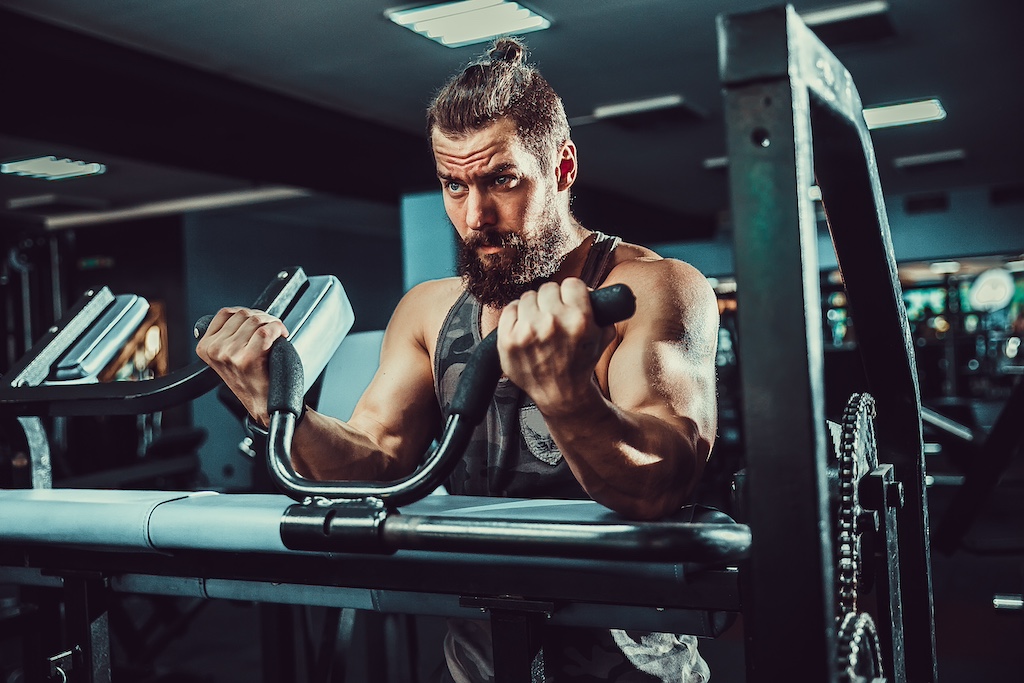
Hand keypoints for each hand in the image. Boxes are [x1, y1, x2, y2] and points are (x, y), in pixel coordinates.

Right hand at [195, 307, 288, 425]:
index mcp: (206, 347)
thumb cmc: (252, 380)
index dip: (248, 314)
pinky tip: (281, 338)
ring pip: (256, 321)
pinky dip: (278, 329)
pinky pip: (266, 331)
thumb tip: (241, 314)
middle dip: (263, 319)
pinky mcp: (247, 359)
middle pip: (243, 314)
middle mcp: (214, 350)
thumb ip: (227, 335)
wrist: (264, 406)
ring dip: (272, 324)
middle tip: (272, 332)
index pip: (226, 312)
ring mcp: (229, 354)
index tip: (259, 324)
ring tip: (276, 338)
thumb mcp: (228, 356)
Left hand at [497, 278, 615, 415]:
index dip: (572, 293)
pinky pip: (509, 310)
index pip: (571, 283)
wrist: (560, 394)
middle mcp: (552, 323)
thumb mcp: (602, 336)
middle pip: (548, 288)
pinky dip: (516, 316)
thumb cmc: (580, 365)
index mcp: (578, 320)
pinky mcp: (508, 340)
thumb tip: (589, 289)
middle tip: (554, 316)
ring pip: (528, 297)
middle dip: (552, 301)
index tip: (570, 301)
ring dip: (534, 308)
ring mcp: (527, 332)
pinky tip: (525, 329)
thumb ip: (601, 309)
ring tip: (540, 325)